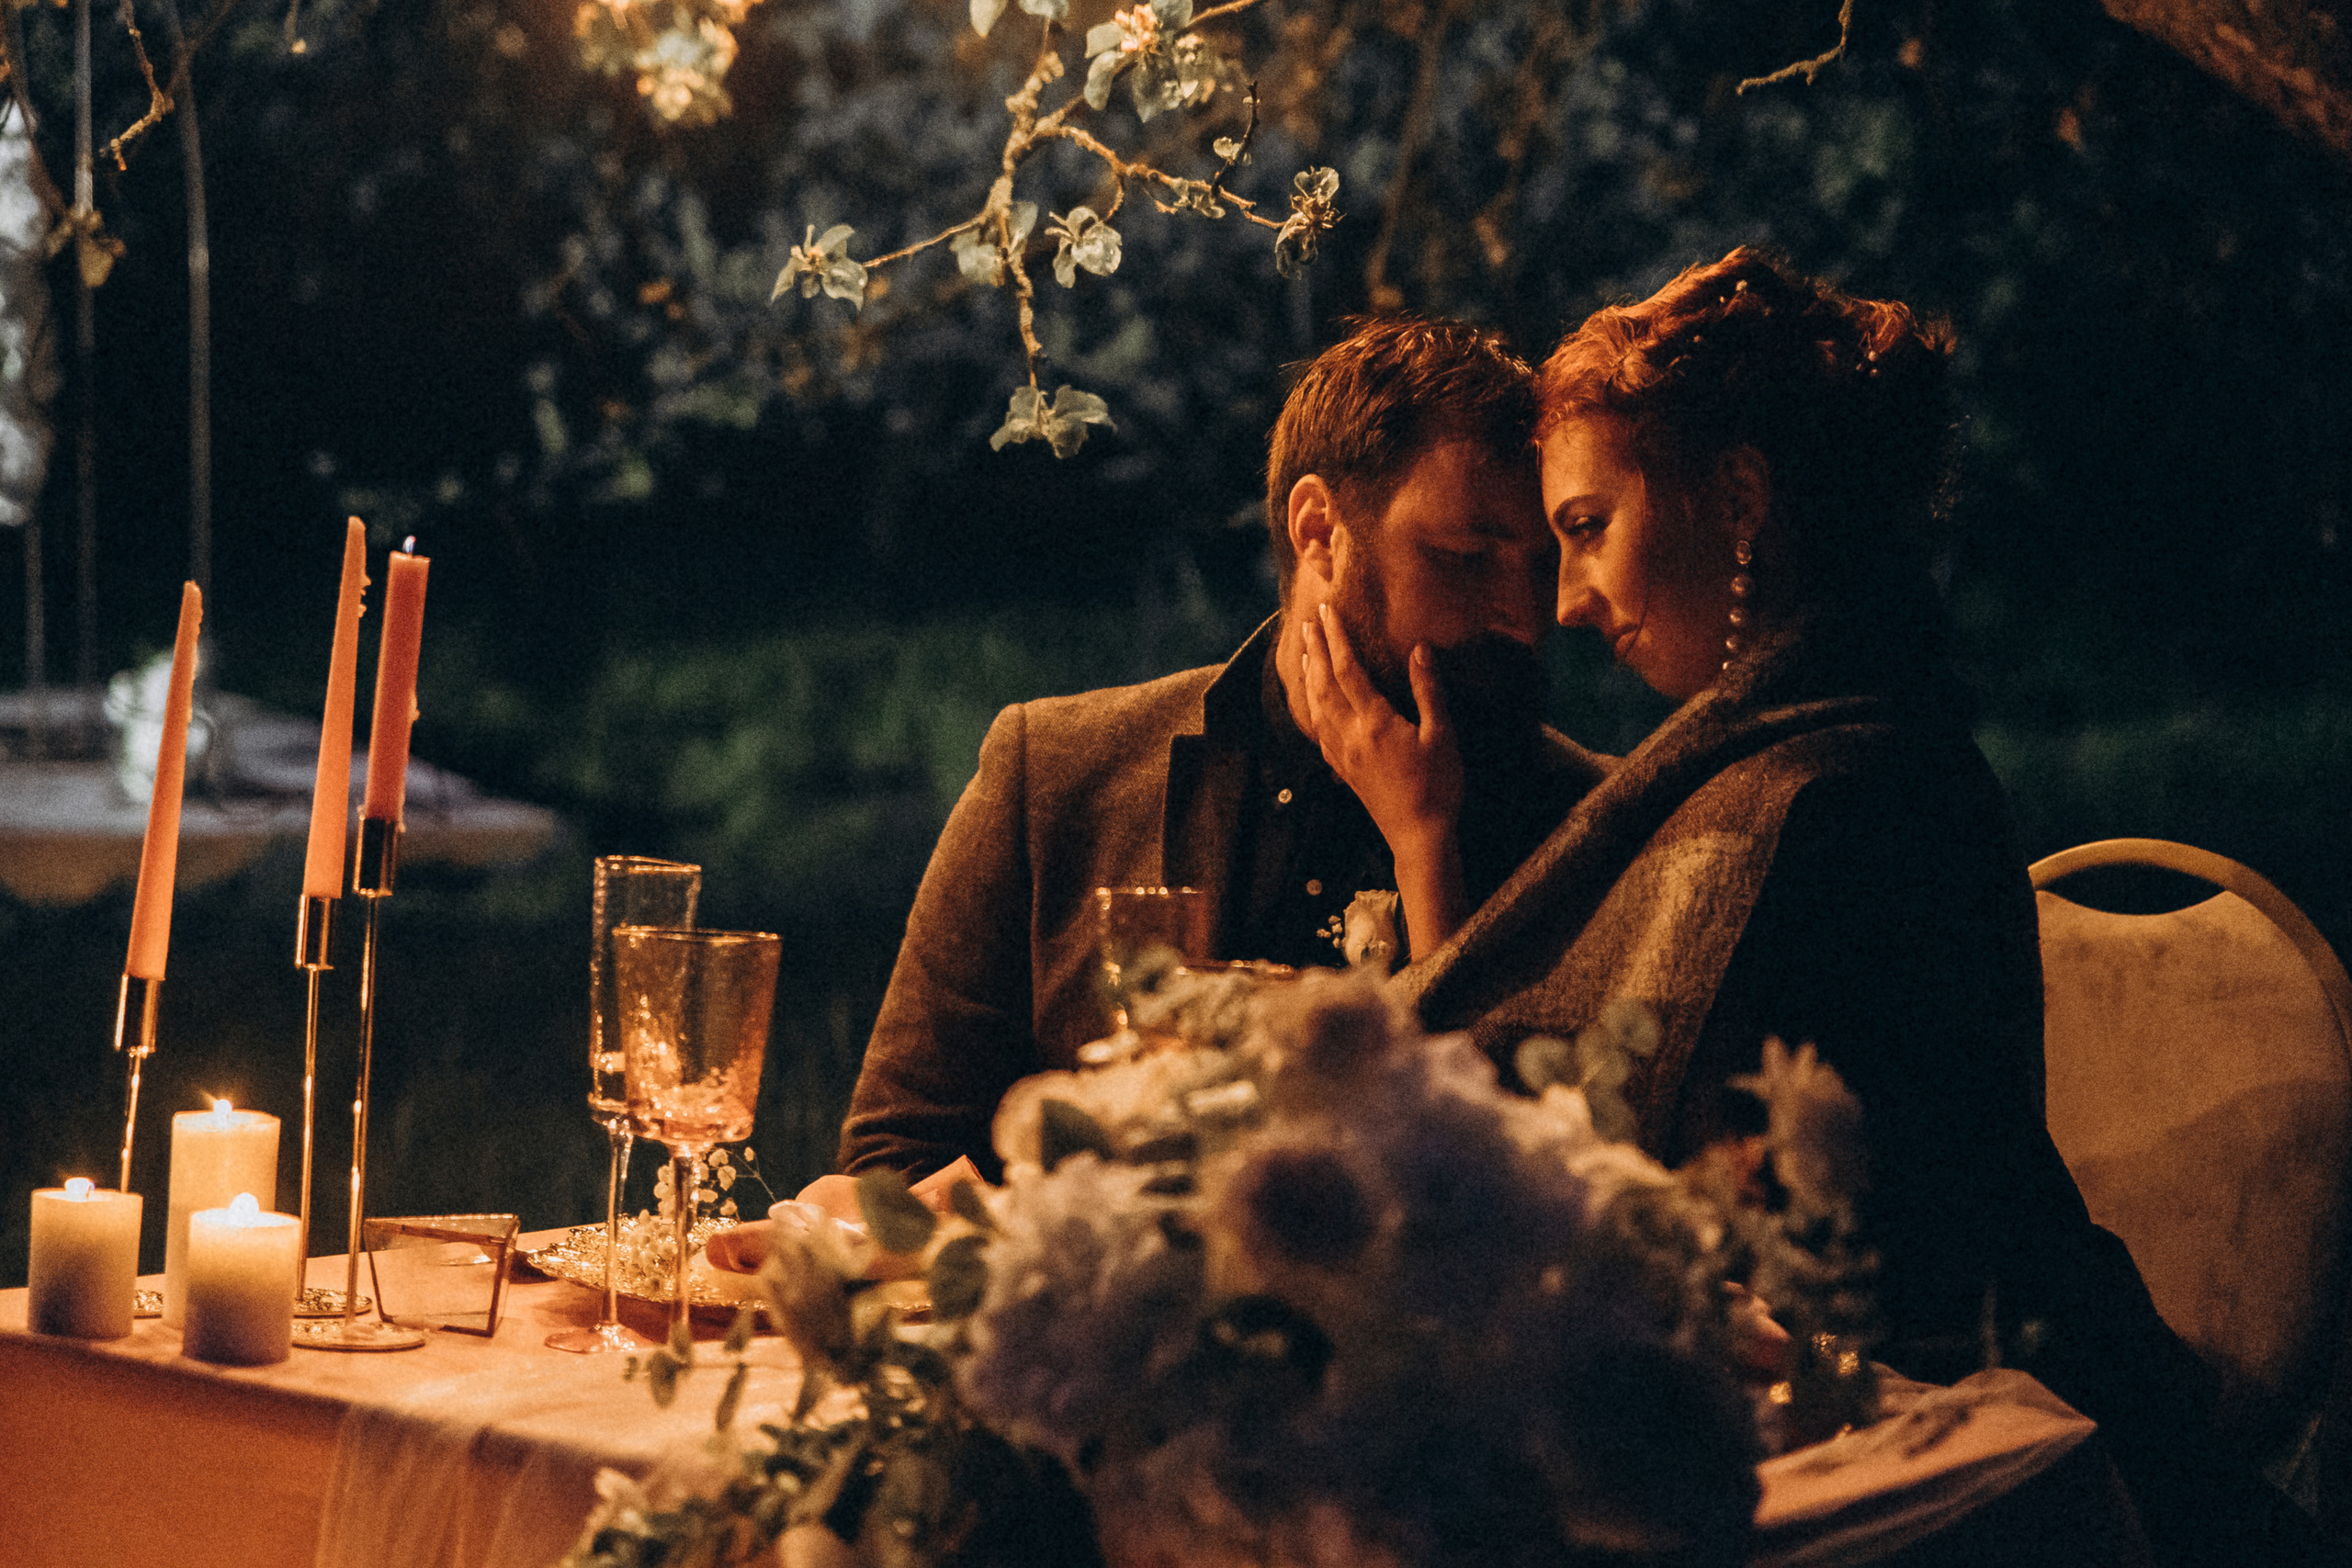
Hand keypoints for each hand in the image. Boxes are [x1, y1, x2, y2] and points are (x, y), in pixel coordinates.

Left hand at [1300, 606, 1469, 954]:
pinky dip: (1312, 706)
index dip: (1335, 638)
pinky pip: (1319, 730)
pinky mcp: (1343, 770)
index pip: (1347, 669)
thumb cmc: (1438, 787)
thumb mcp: (1441, 735)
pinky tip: (1314, 701)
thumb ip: (1428, 691)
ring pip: (1315, 707)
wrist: (1418, 837)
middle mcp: (1350, 735)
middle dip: (1314, 650)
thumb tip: (1419, 649)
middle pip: (1322, 684)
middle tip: (1306, 623)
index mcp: (1374, 722)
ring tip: (1304, 653)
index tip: (1326, 611)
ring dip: (1308, 676)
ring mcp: (1342, 754)